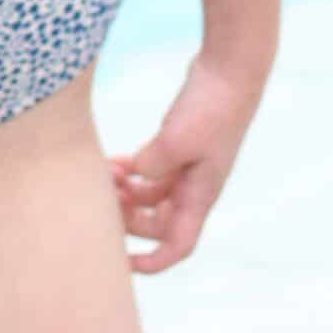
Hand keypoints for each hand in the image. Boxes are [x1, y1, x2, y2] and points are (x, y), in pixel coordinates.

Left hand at [108, 50, 271, 275]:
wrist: (231, 70)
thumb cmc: (211, 108)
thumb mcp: (176, 140)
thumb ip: (150, 164)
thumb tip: (133, 174)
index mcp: (200, 196)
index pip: (178, 246)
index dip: (152, 262)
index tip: (122, 262)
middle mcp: (195, 187)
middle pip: (158, 224)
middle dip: (128, 220)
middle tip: (102, 199)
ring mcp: (189, 166)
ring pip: (151, 196)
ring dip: (126, 192)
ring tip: (102, 174)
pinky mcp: (181, 145)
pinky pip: (151, 170)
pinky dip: (131, 170)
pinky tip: (112, 161)